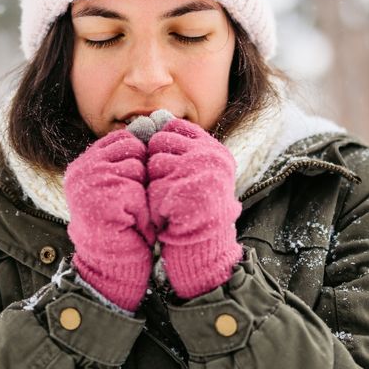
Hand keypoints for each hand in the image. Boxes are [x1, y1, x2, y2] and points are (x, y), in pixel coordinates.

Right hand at [65, 129, 154, 311]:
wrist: (112, 264)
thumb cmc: (123, 224)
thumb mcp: (120, 184)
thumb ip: (128, 157)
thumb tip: (155, 119)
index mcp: (84, 163)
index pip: (123, 138)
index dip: (138, 158)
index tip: (136, 183)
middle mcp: (82, 169)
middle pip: (132, 148)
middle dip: (141, 175)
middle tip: (131, 203)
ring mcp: (90, 182)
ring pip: (137, 168)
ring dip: (143, 194)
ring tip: (130, 214)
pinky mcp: (102, 199)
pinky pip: (138, 191)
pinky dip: (142, 210)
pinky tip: (131, 224)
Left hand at [147, 118, 243, 299]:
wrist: (204, 252)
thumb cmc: (193, 212)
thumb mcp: (194, 174)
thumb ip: (179, 148)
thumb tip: (153, 117)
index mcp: (215, 152)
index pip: (174, 127)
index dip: (162, 146)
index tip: (166, 168)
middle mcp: (212, 157)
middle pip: (160, 142)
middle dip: (157, 166)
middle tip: (171, 191)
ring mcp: (200, 173)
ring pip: (153, 163)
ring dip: (154, 186)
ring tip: (171, 204)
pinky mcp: (184, 192)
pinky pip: (153, 187)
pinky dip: (155, 204)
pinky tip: (169, 216)